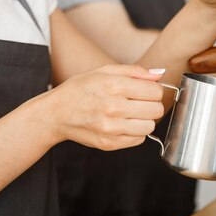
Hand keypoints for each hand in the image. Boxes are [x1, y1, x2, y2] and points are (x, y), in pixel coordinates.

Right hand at [45, 65, 165, 150]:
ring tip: (131, 114)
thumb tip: (159, 74)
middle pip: (156, 110)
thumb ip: (134, 71)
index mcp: (113, 86)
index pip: (155, 92)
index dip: (154, 90)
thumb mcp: (103, 71)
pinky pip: (139, 140)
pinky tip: (123, 124)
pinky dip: (135, 132)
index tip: (146, 91)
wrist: (56, 113)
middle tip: (139, 102)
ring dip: (145, 120)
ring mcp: (111, 128)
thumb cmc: (80, 89)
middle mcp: (113, 108)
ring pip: (150, 127)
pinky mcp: (109, 144)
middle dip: (152, 105)